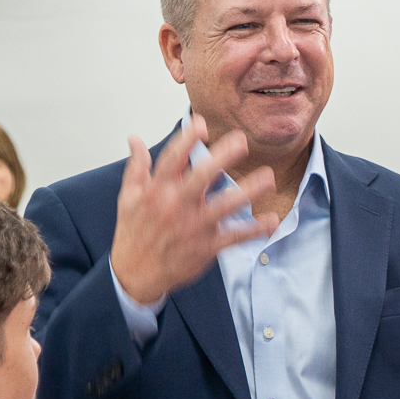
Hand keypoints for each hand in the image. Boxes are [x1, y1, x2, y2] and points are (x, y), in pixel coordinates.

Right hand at [110, 116, 278, 304]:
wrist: (134, 275)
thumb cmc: (133, 234)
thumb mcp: (128, 198)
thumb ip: (137, 167)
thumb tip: (134, 139)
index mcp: (157, 191)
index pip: (172, 160)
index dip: (185, 141)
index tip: (201, 123)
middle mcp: (176, 206)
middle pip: (201, 178)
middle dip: (221, 159)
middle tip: (241, 142)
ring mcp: (193, 227)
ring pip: (223, 207)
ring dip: (247, 192)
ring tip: (268, 177)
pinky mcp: (206, 247)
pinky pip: (234, 237)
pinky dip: (253, 230)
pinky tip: (270, 221)